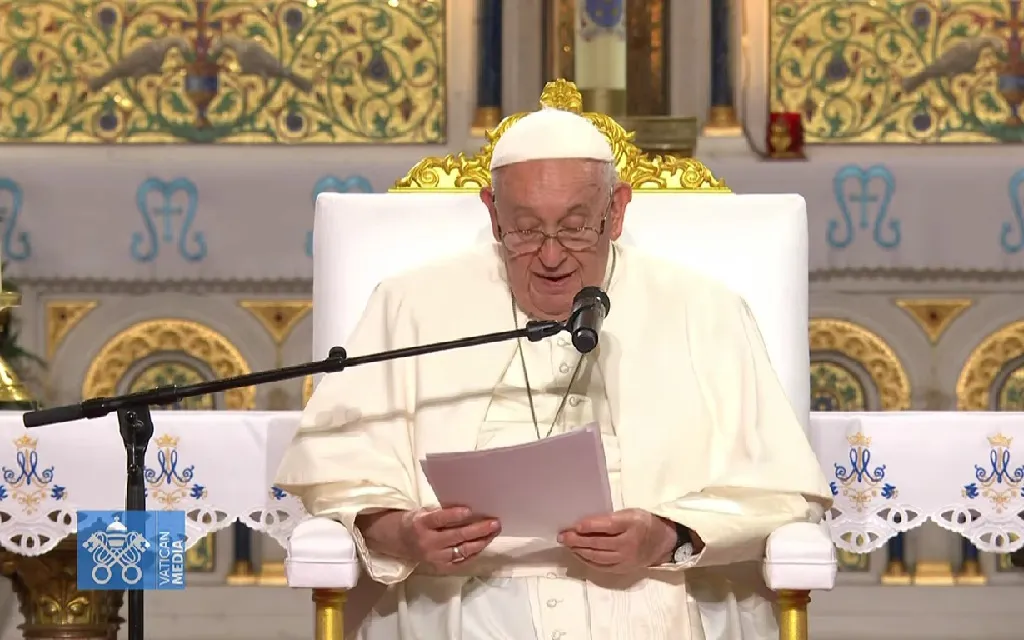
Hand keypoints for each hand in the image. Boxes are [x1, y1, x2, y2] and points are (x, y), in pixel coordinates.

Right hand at [398, 507, 500, 573]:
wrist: (398, 542)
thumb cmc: (415, 522)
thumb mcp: (423, 512)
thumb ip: (441, 512)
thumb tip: (469, 509)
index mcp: (421, 524)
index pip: (439, 520)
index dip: (454, 515)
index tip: (469, 510)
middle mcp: (428, 543)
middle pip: (456, 536)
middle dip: (478, 529)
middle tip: (495, 523)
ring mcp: (435, 558)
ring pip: (462, 550)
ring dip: (481, 541)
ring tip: (494, 532)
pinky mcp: (440, 568)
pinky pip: (461, 562)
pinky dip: (474, 553)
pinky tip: (484, 543)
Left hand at [558, 508, 676, 573]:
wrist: (661, 543)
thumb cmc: (642, 523)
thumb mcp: (630, 513)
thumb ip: (609, 518)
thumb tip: (583, 523)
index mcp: (632, 524)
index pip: (607, 525)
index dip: (589, 526)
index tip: (574, 525)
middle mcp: (629, 543)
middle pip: (599, 543)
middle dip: (577, 539)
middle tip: (563, 536)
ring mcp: (626, 559)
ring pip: (597, 556)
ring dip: (579, 550)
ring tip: (567, 544)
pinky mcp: (622, 569)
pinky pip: (601, 566)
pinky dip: (587, 560)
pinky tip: (578, 554)